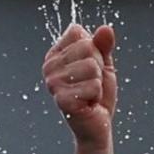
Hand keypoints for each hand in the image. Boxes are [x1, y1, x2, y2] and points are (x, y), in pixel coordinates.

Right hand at [45, 25, 117, 145]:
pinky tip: (88, 104)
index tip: (89, 66)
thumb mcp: (103, 64)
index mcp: (54, 55)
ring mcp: (53, 84)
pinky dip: (97, 96)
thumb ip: (103, 45)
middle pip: (86, 47)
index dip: (92, 47)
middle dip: (98, 65)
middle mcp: (49, 68)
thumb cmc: (97, 94)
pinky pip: (93, 86)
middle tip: (91, 82)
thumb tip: (104, 29)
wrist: (96, 124)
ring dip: (98, 82)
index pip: (77, 32)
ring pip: (92, 67)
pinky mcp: (62, 100)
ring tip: (90, 93)